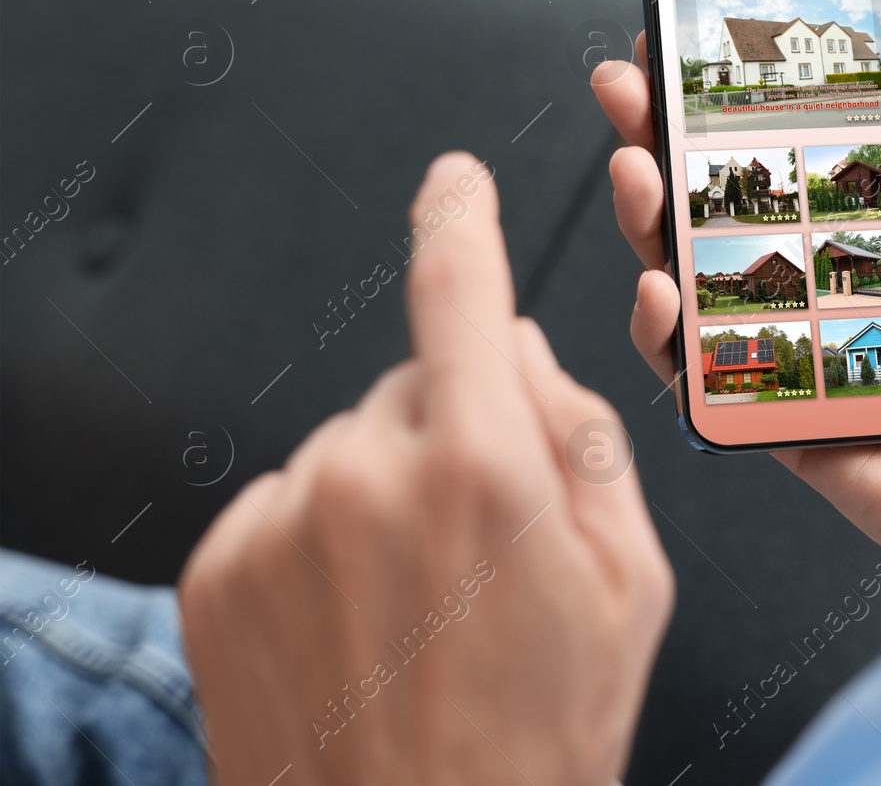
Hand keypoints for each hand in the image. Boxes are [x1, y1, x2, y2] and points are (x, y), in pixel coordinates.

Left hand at [179, 154, 672, 785]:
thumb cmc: (541, 733)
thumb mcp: (629, 582)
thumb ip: (583, 438)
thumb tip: (518, 351)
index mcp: (485, 469)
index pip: (459, 291)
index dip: (460, 219)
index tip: (455, 183)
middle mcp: (366, 476)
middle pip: (415, 386)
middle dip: (454, 434)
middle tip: (487, 551)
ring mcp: (281, 524)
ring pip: (349, 446)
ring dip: (386, 492)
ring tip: (420, 607)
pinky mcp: (219, 571)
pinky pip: (287, 502)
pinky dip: (322, 537)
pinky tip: (358, 622)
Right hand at [593, 37, 880, 595]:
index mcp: (876, 240)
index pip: (787, 159)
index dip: (731, 108)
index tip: (683, 49)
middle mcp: (823, 290)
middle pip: (721, 210)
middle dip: (662, 145)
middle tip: (623, 87)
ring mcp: (790, 353)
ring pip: (693, 280)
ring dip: (648, 221)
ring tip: (633, 171)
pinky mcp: (770, 419)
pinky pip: (698, 372)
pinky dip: (665, 332)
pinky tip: (659, 291)